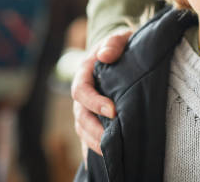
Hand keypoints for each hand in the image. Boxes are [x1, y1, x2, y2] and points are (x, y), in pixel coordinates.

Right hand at [71, 29, 131, 158]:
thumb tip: (105, 56)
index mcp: (84, 73)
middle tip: (114, 139)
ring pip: (83, 130)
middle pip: (80, 117)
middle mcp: (81, 94)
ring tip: (112, 152)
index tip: (113, 111)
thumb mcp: (119, 38)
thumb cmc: (120, 45)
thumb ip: (113, 43)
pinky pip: (88, 137)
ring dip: (95, 142)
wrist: (119, 53)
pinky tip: (105, 161)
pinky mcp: (93, 119)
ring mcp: (85, 108)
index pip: (81, 91)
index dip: (94, 102)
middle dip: (95, 129)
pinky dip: (92, 150)